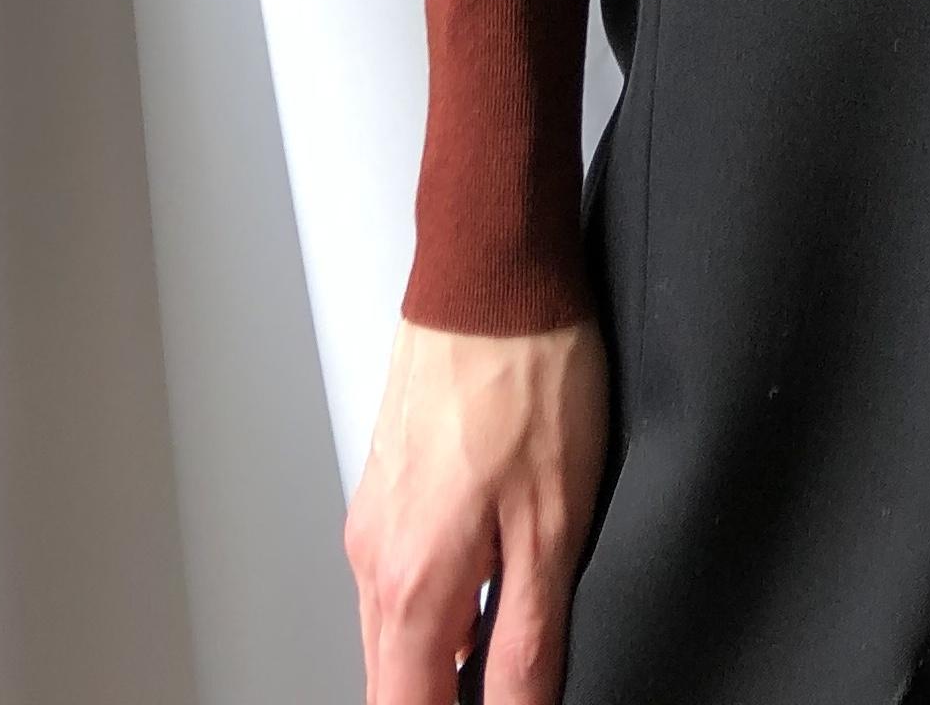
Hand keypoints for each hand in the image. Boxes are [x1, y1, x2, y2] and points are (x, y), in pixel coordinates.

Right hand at [346, 312, 606, 704]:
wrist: (490, 268)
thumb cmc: (527, 372)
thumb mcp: (554, 524)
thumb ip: (529, 640)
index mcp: (413, 583)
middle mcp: (375, 558)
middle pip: (394, 682)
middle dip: (442, 700)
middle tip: (508, 689)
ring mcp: (374, 518)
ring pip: (395, 631)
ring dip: (441, 657)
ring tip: (504, 643)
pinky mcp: (388, 484)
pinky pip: (402, 577)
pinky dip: (438, 603)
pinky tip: (489, 579)